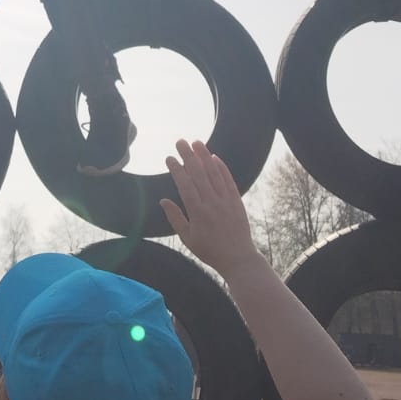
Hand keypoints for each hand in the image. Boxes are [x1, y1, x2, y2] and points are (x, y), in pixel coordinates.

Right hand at [160, 140, 257, 278]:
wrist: (237, 258)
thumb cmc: (209, 250)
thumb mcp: (187, 238)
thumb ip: (175, 218)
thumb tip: (163, 201)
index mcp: (197, 212)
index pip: (185, 185)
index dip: (177, 169)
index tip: (169, 157)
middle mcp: (212, 203)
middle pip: (199, 174)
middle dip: (188, 156)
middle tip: (180, 141)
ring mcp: (226, 200)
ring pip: (214, 173)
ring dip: (205, 156)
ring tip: (196, 142)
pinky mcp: (236, 201)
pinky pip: (228, 180)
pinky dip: (222, 167)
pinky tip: (214, 157)